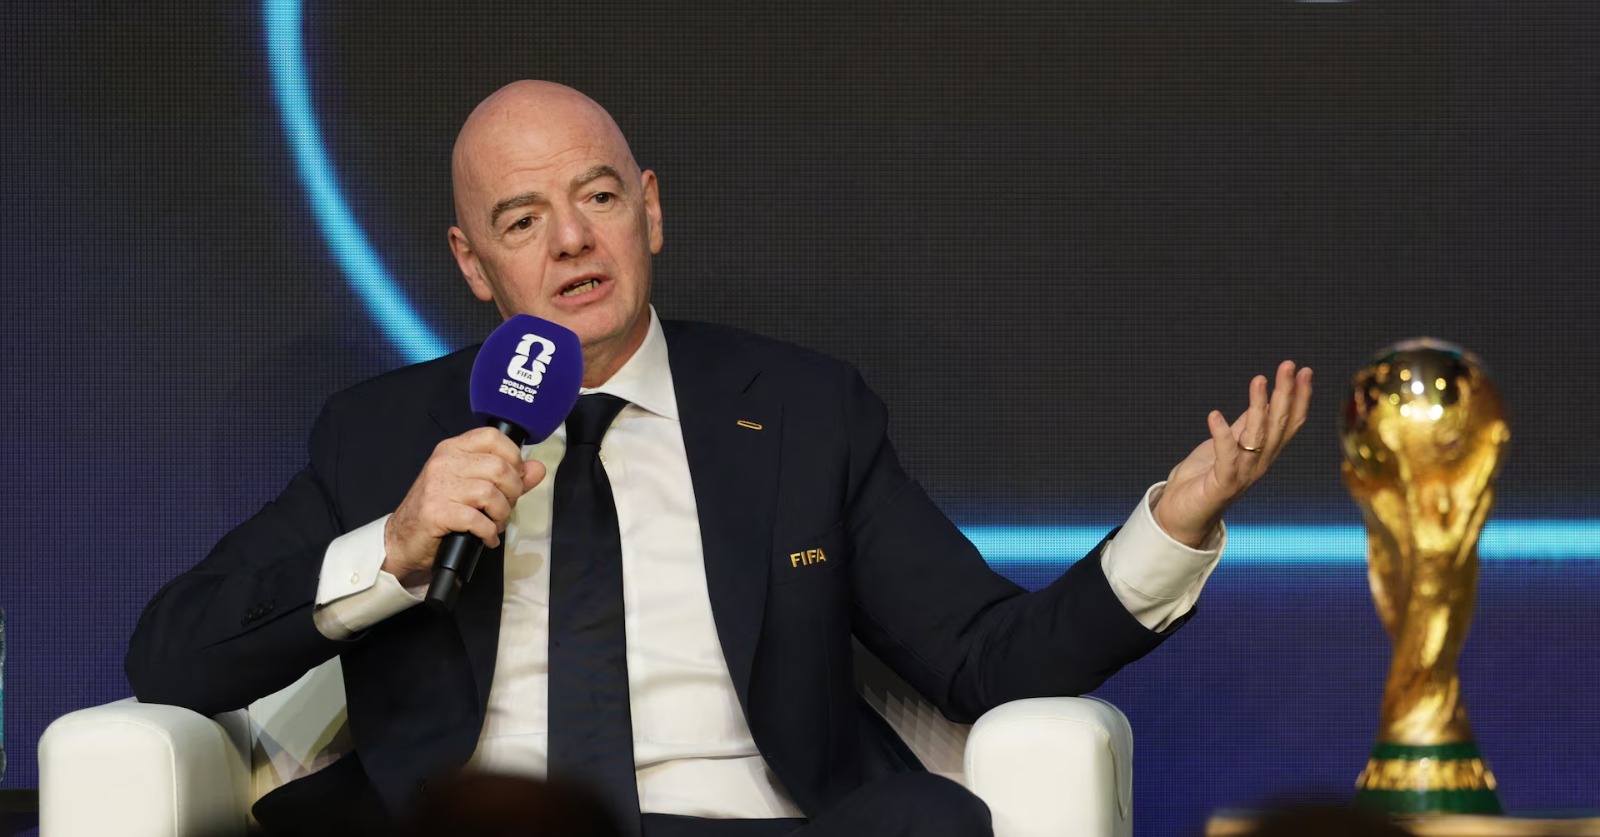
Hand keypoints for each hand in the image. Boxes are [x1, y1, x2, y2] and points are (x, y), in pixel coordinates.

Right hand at [382, 427, 546, 586]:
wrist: (403, 539)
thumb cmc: (439, 510)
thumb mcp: (473, 487)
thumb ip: (509, 476)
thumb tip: (537, 468)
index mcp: (453, 449)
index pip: (493, 437)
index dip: (513, 457)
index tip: (515, 476)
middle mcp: (444, 462)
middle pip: (499, 468)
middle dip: (512, 492)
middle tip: (505, 507)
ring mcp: (438, 486)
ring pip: (491, 494)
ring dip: (501, 515)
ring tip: (495, 523)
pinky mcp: (436, 512)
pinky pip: (478, 520)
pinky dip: (489, 532)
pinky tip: (486, 537)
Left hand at [1152, 360, 1312, 547]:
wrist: (1182, 516)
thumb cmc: (1203, 479)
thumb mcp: (1227, 445)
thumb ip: (1245, 427)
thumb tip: (1262, 400)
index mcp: (1264, 453)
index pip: (1289, 423)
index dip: (1299, 398)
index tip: (1304, 371)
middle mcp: (1259, 463)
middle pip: (1278, 425)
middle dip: (1285, 394)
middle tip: (1288, 365)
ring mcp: (1243, 475)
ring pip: (1257, 437)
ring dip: (1259, 407)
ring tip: (1259, 380)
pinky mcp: (1222, 484)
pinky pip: (1225, 457)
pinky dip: (1221, 436)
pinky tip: (1215, 415)